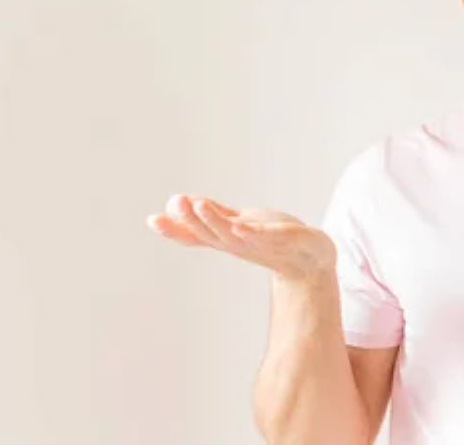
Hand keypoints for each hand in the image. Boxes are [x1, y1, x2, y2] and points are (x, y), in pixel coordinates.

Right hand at [146, 194, 336, 280]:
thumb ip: (215, 214)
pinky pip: (262, 237)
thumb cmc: (274, 241)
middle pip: (208, 234)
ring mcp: (258, 244)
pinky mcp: (281, 240)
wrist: (311, 260)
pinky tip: (238, 224)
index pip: (196, 236)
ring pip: (231, 235)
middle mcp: (238, 245)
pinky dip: (248, 232)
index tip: (152, 220)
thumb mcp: (240, 223)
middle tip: (175, 202)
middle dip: (190, 219)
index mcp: (226, 240)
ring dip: (213, 221)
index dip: (174, 230)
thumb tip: (179, 203)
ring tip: (198, 205)